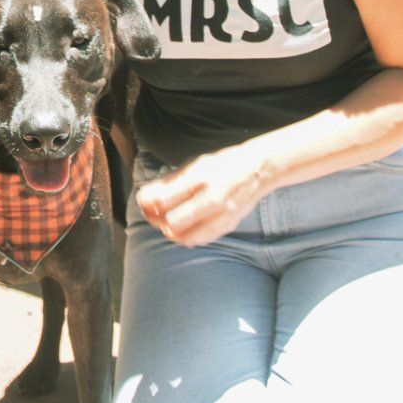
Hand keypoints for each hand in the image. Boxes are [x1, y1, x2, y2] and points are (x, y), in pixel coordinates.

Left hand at [135, 148, 266, 246]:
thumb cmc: (223, 164)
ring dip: (170, 232)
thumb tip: (147, 196)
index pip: (165, 198)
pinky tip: (182, 232)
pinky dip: (187, 238)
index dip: (148, 203)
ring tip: (164, 225)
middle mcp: (212, 197)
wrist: (259, 169)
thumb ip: (171, 181)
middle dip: (156, 220)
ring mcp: (222, 214)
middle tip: (150, 214)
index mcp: (200, 177)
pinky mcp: (228, 225)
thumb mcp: (195, 164)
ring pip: (186, 235)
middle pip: (172, 221)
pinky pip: (202, 239)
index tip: (143, 201)